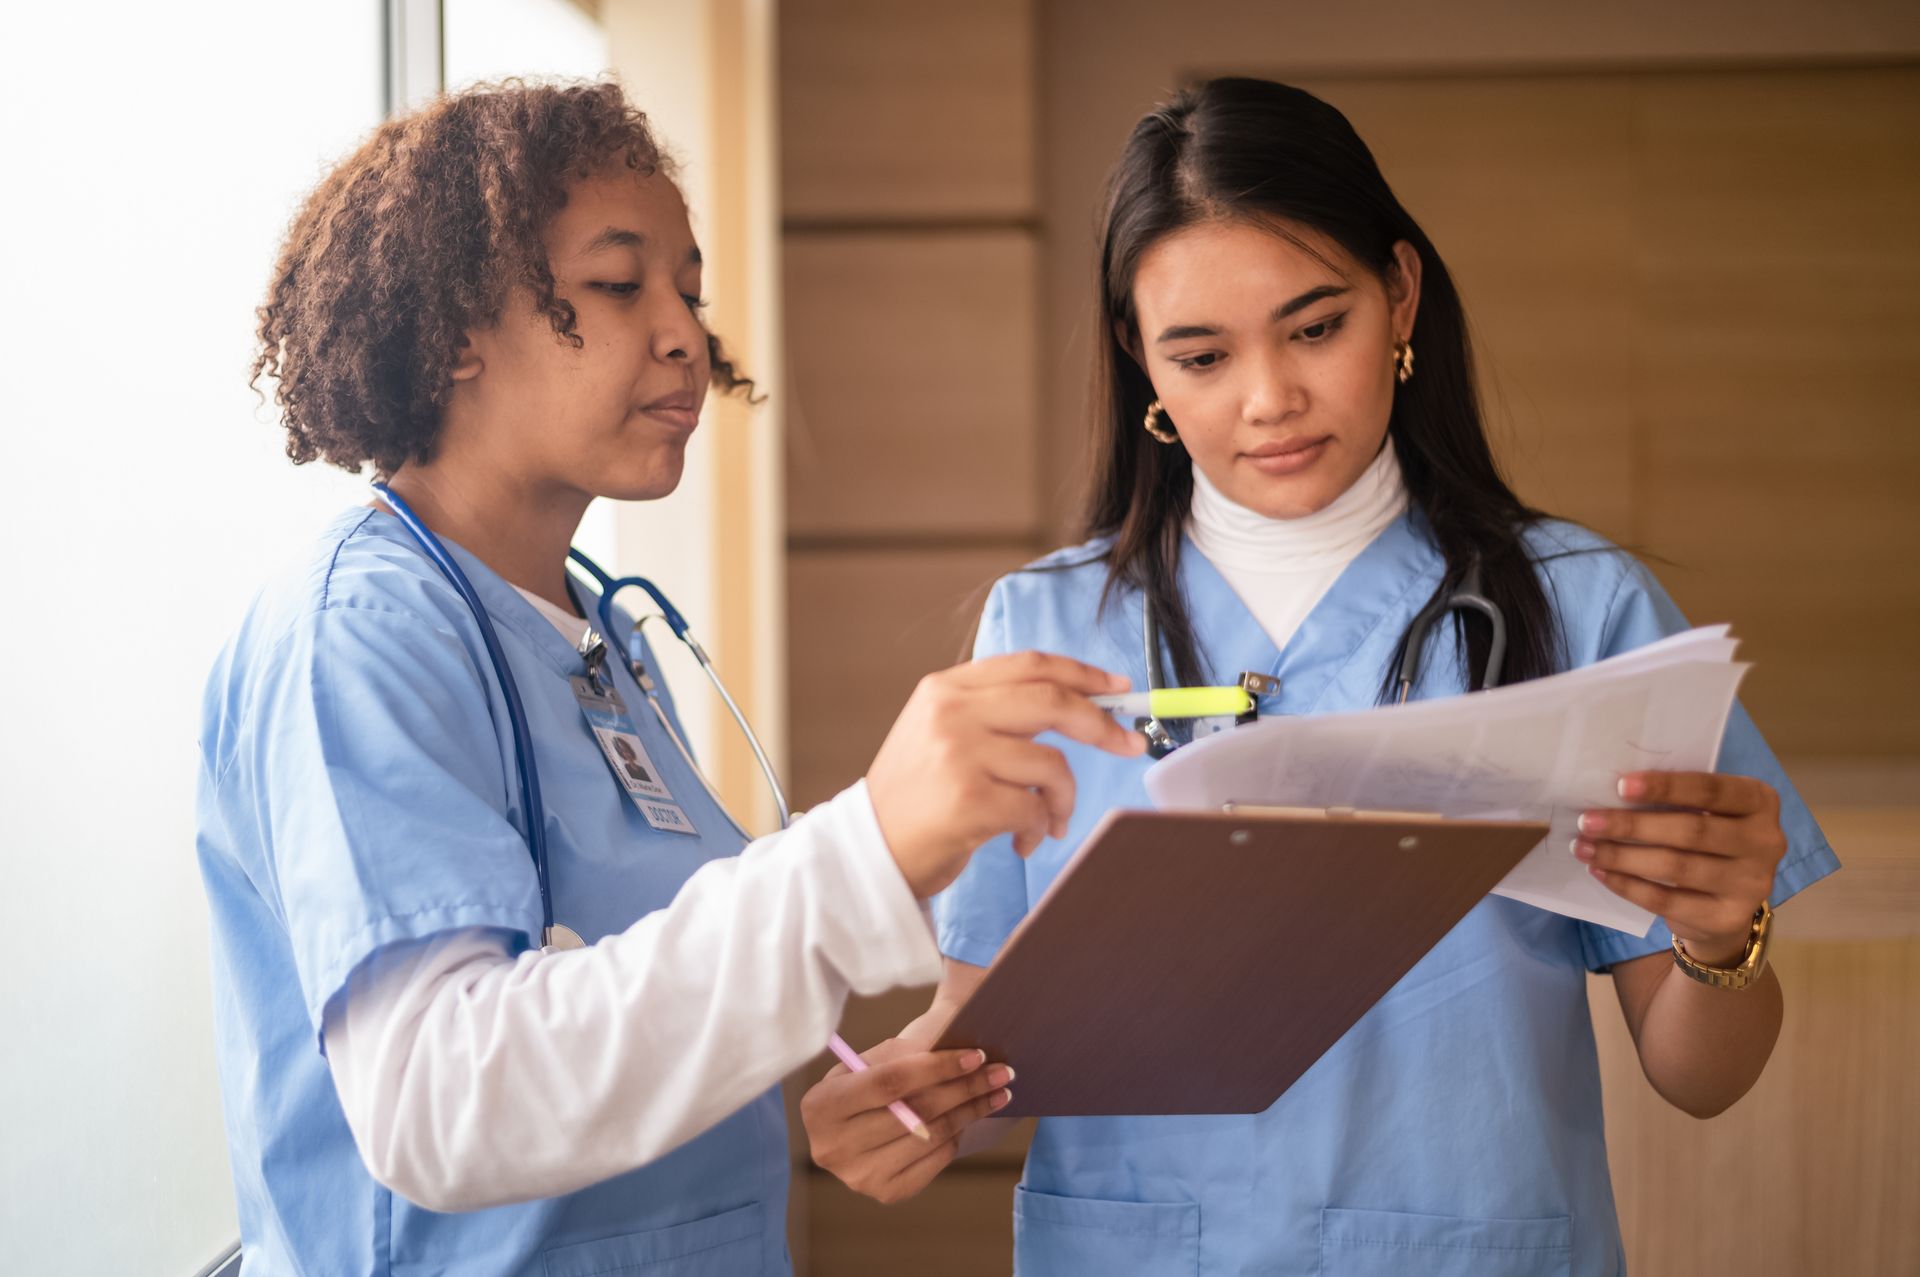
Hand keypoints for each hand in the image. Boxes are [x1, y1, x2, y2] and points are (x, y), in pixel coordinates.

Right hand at [800, 1037, 1014, 1204]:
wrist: (860, 1120)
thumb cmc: (872, 1078)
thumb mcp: (875, 1058)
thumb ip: (907, 1054)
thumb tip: (961, 1049)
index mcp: (820, 1104)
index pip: (888, 1082)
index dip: (936, 1068)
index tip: (976, 1055)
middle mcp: (832, 1147)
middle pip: (914, 1112)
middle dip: (965, 1088)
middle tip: (1002, 1071)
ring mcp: (858, 1176)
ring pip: (930, 1136)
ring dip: (971, 1110)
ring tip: (999, 1091)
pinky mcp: (885, 1193)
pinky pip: (935, 1160)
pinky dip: (956, 1134)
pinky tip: (969, 1115)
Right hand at [867, 651, 1146, 896]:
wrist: (869, 851)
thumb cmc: (917, 797)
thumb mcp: (941, 734)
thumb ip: (997, 713)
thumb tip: (1081, 704)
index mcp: (946, 689)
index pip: (1030, 664)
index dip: (1083, 673)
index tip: (1118, 687)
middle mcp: (951, 713)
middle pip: (1052, 701)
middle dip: (1101, 724)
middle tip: (1128, 744)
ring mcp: (959, 755)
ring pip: (1052, 764)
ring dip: (1063, 800)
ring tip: (1048, 821)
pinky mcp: (969, 801)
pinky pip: (1036, 809)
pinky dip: (1041, 830)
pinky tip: (1020, 841)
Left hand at [1574, 771, 1786, 964]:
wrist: (1727, 906)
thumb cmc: (1707, 842)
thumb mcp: (1705, 812)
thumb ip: (1677, 799)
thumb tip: (1611, 790)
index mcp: (1760, 802)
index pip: (1711, 789)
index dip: (1666, 786)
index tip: (1620, 786)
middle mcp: (1766, 842)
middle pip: (1691, 830)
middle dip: (1632, 825)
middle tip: (1587, 822)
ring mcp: (1751, 884)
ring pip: (1675, 867)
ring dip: (1622, 855)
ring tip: (1584, 847)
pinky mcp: (1727, 917)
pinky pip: (1666, 900)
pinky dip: (1627, 885)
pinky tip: (1600, 871)